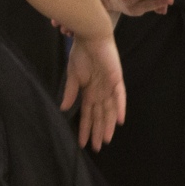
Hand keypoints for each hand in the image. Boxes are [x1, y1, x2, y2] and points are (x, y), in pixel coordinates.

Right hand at [61, 32, 125, 150]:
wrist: (90, 37)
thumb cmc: (81, 53)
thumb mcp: (73, 75)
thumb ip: (70, 92)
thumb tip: (64, 109)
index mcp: (90, 91)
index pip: (88, 114)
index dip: (86, 128)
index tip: (82, 143)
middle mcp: (101, 91)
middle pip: (100, 116)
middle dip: (98, 132)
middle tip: (96, 148)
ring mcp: (109, 86)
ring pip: (109, 110)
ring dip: (108, 125)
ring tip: (105, 140)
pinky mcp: (116, 78)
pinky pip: (119, 95)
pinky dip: (120, 108)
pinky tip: (119, 121)